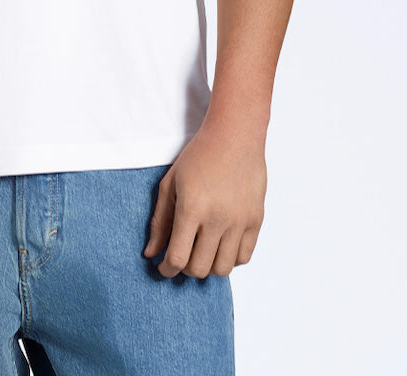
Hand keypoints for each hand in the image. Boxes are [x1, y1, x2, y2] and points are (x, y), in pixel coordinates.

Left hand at [143, 121, 266, 277]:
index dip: (167, 269)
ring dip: (208, 267)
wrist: (234, 137)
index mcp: (191, 209)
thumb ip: (160, 221)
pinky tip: (219, 245)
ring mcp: (239, 222)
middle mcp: (217, 219)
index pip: (177, 258)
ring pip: (222, 269)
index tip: (163, 267)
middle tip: (181, 256)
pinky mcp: (255, 221)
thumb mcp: (170, 184)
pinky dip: (229, 259)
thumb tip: (151, 252)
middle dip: (185, 269)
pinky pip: (243, 257)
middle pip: (199, 268)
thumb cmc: (199, 156)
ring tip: (201, 252)